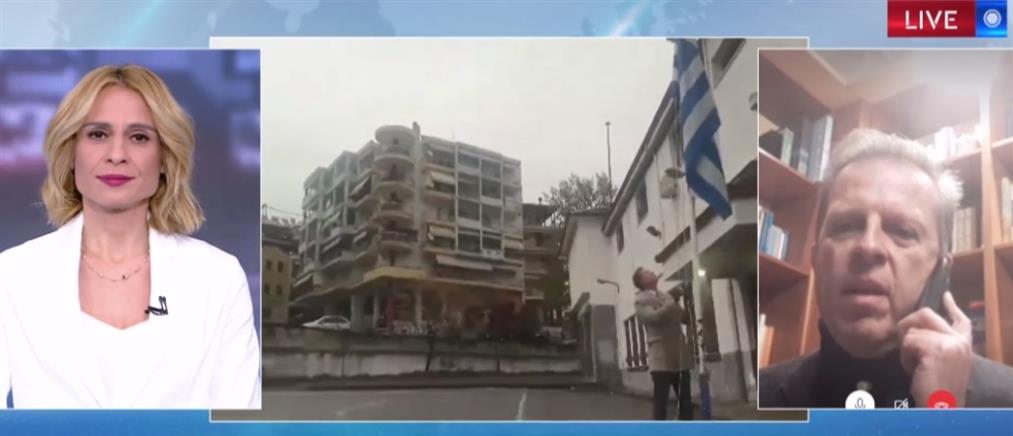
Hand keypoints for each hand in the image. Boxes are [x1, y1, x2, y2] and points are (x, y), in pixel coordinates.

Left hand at [897, 291, 972, 407]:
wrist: (943, 407)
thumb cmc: (937, 390)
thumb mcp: (941, 363)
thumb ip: (936, 345)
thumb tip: (916, 329)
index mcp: (963, 345)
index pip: (960, 320)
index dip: (951, 307)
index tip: (946, 295)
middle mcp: (959, 341)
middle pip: (925, 314)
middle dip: (908, 326)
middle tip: (906, 346)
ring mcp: (950, 343)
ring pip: (912, 330)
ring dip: (906, 349)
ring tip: (916, 366)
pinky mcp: (936, 348)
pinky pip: (908, 342)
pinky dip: (904, 357)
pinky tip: (914, 370)